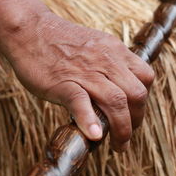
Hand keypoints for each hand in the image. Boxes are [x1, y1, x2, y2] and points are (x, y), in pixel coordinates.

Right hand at [3, 12, 154, 151]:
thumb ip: (108, 65)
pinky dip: (89, 120)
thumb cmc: (59, 42)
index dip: (144, 99)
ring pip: (116, 101)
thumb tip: (116, 91)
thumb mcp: (95, 46)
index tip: (133, 113)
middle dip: (136, 120)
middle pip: (137, 94)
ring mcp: (85, 72)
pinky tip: (93, 136)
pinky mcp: (63, 83)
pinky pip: (81, 102)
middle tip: (125, 135)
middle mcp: (106, 61)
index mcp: (115, 51)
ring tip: (118, 146)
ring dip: (121, 129)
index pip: (145, 76)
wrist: (29, 29)